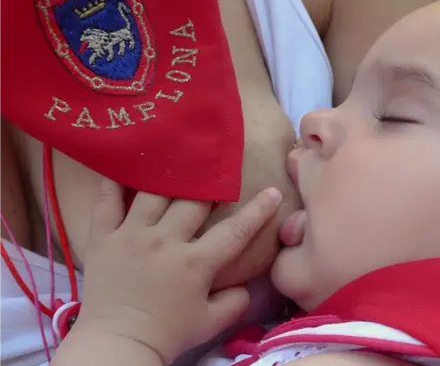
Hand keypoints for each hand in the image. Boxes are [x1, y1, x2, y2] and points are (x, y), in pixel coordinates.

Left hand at [74, 180, 281, 363]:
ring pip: (153, 192)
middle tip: (216, 173)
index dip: (257, 210)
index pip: (235, 230)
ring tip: (177, 160)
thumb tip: (247, 283)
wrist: (118, 344)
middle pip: (193, 200)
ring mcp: (132, 236)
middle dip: (210, 184)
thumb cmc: (167, 334)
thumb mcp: (211, 323)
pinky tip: (125, 164)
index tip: (272, 192)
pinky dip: (113, 180)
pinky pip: (106, 200)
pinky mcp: (103, 237)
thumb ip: (236, 301)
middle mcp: (165, 242)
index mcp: (196, 263)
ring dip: (169, 175)